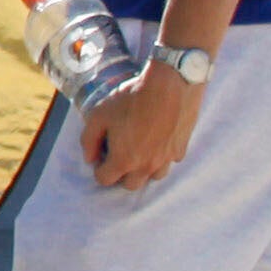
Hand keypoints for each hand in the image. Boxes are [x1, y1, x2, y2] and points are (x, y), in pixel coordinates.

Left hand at [85, 61, 200, 191]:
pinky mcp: (181, 149)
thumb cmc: (131, 99)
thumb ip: (89, 141)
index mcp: (124, 160)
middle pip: (130, 185)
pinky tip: (156, 140)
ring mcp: (167, 159)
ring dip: (143, 169)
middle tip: (117, 155)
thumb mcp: (99, 115)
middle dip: (120, 174)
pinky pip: (169, 162)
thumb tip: (89, 159)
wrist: (169, 86)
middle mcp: (147, 166)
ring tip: (138, 150)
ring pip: (152, 177)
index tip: (101, 155)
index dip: (99, 169)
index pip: (105, 180)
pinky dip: (161, 157)